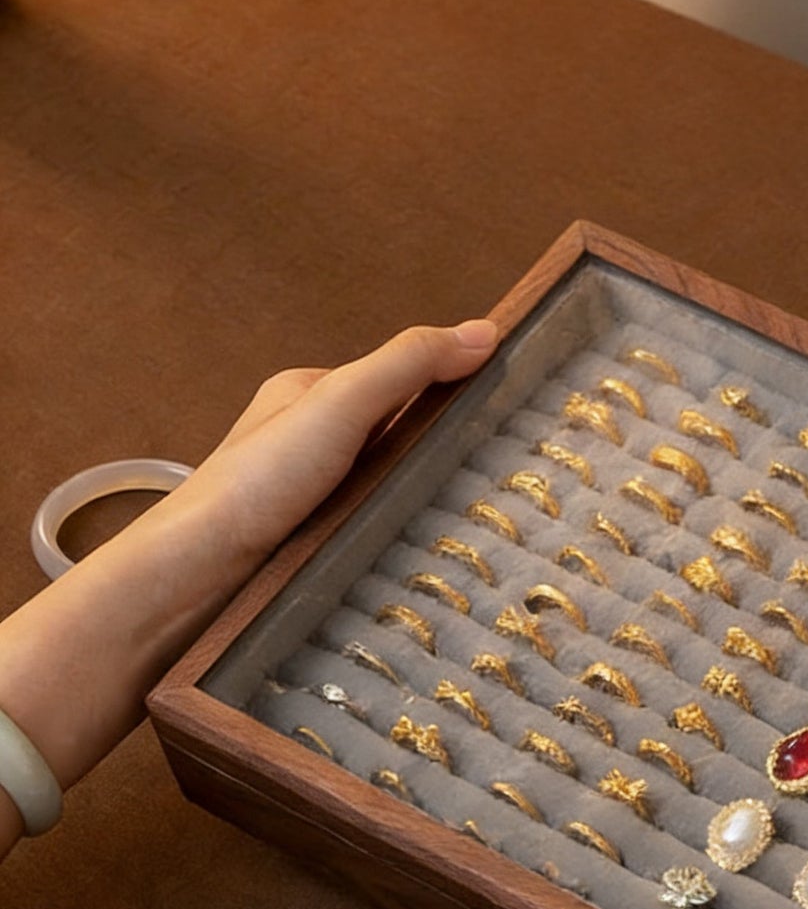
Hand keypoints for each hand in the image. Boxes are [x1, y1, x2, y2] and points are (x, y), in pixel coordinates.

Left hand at [0, 319, 500, 857]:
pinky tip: (430, 551)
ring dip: (424, 498)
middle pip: (397, 434)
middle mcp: (308, 440)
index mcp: (309, 393)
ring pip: (388, 485)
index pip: (398, 377)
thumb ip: (408, 365)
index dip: (451, 386)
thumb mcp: (340, 405)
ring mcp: (309, 495)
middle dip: (442, 449)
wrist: (195, 577)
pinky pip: (373, 527)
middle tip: (506, 472)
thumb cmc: (259, 482)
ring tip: (482, 517)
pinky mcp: (311, 542)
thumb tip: (487, 330)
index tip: (511, 406)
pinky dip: (401, 533)